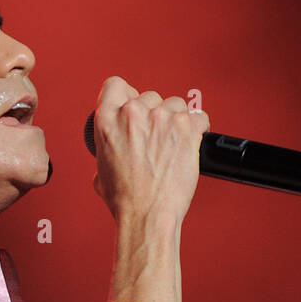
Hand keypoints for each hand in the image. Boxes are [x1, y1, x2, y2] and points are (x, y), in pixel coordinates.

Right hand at [92, 75, 209, 223]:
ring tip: (173, 145)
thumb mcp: (101, 170)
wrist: (147, 217)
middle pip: (149, 96)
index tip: (134, 106)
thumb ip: (107, 148)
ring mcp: (161, 118)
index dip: (127, 95)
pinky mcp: (186, 128)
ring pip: (175, 104)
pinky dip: (198, 129)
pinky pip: (199, 116)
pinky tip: (190, 144)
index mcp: (107, 121)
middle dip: (154, 115)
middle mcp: (133, 113)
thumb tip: (115, 148)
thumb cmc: (126, 201)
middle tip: (156, 140)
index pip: (115, 85)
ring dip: (176, 121)